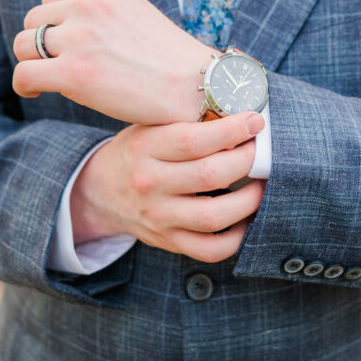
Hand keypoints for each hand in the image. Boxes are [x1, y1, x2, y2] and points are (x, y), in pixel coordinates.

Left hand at [12, 0, 213, 123]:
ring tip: (49, 80)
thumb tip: (55, 29)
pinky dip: (23, 86)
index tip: (64, 46)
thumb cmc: (166, 59)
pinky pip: (23, 74)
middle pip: (34, 20)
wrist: (195, 86)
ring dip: (32, 63)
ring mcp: (80, 37)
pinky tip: (35, 93)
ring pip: (23, 44)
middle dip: (42, 44)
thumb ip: (97, 11)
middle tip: (58, 66)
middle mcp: (89, 4)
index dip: (53, 25)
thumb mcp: (132, 13)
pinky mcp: (73, 72)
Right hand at [71, 112, 265, 262]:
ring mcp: (158, 217)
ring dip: (249, 200)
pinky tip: (244, 217)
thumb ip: (185, 121)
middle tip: (260, 150)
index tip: (255, 121)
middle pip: (210, 175)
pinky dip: (236, 237)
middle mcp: (149, 184)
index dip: (231, 130)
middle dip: (246, 161)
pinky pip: (210, 249)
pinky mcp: (168, 241)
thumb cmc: (136, 151)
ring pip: (214, 216)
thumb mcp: (149, 126)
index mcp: (145, 148)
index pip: (193, 139)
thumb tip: (239, 111)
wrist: (100, 191)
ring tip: (260, 184)